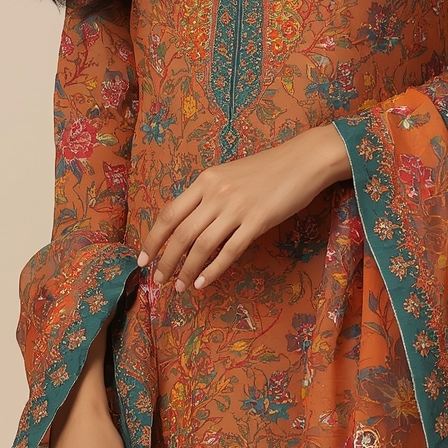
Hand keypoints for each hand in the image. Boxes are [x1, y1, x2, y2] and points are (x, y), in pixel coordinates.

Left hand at [138, 123, 351, 293]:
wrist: (303, 160)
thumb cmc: (267, 169)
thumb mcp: (229, 175)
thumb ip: (208, 196)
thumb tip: (189, 225)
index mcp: (205, 180)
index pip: (169, 213)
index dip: (153, 238)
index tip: (143, 258)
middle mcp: (216, 193)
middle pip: (181, 233)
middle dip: (166, 261)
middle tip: (158, 281)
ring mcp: (237, 207)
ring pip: (202, 245)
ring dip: (186, 270)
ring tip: (180, 287)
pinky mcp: (258, 220)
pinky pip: (229, 251)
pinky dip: (213, 270)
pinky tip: (203, 282)